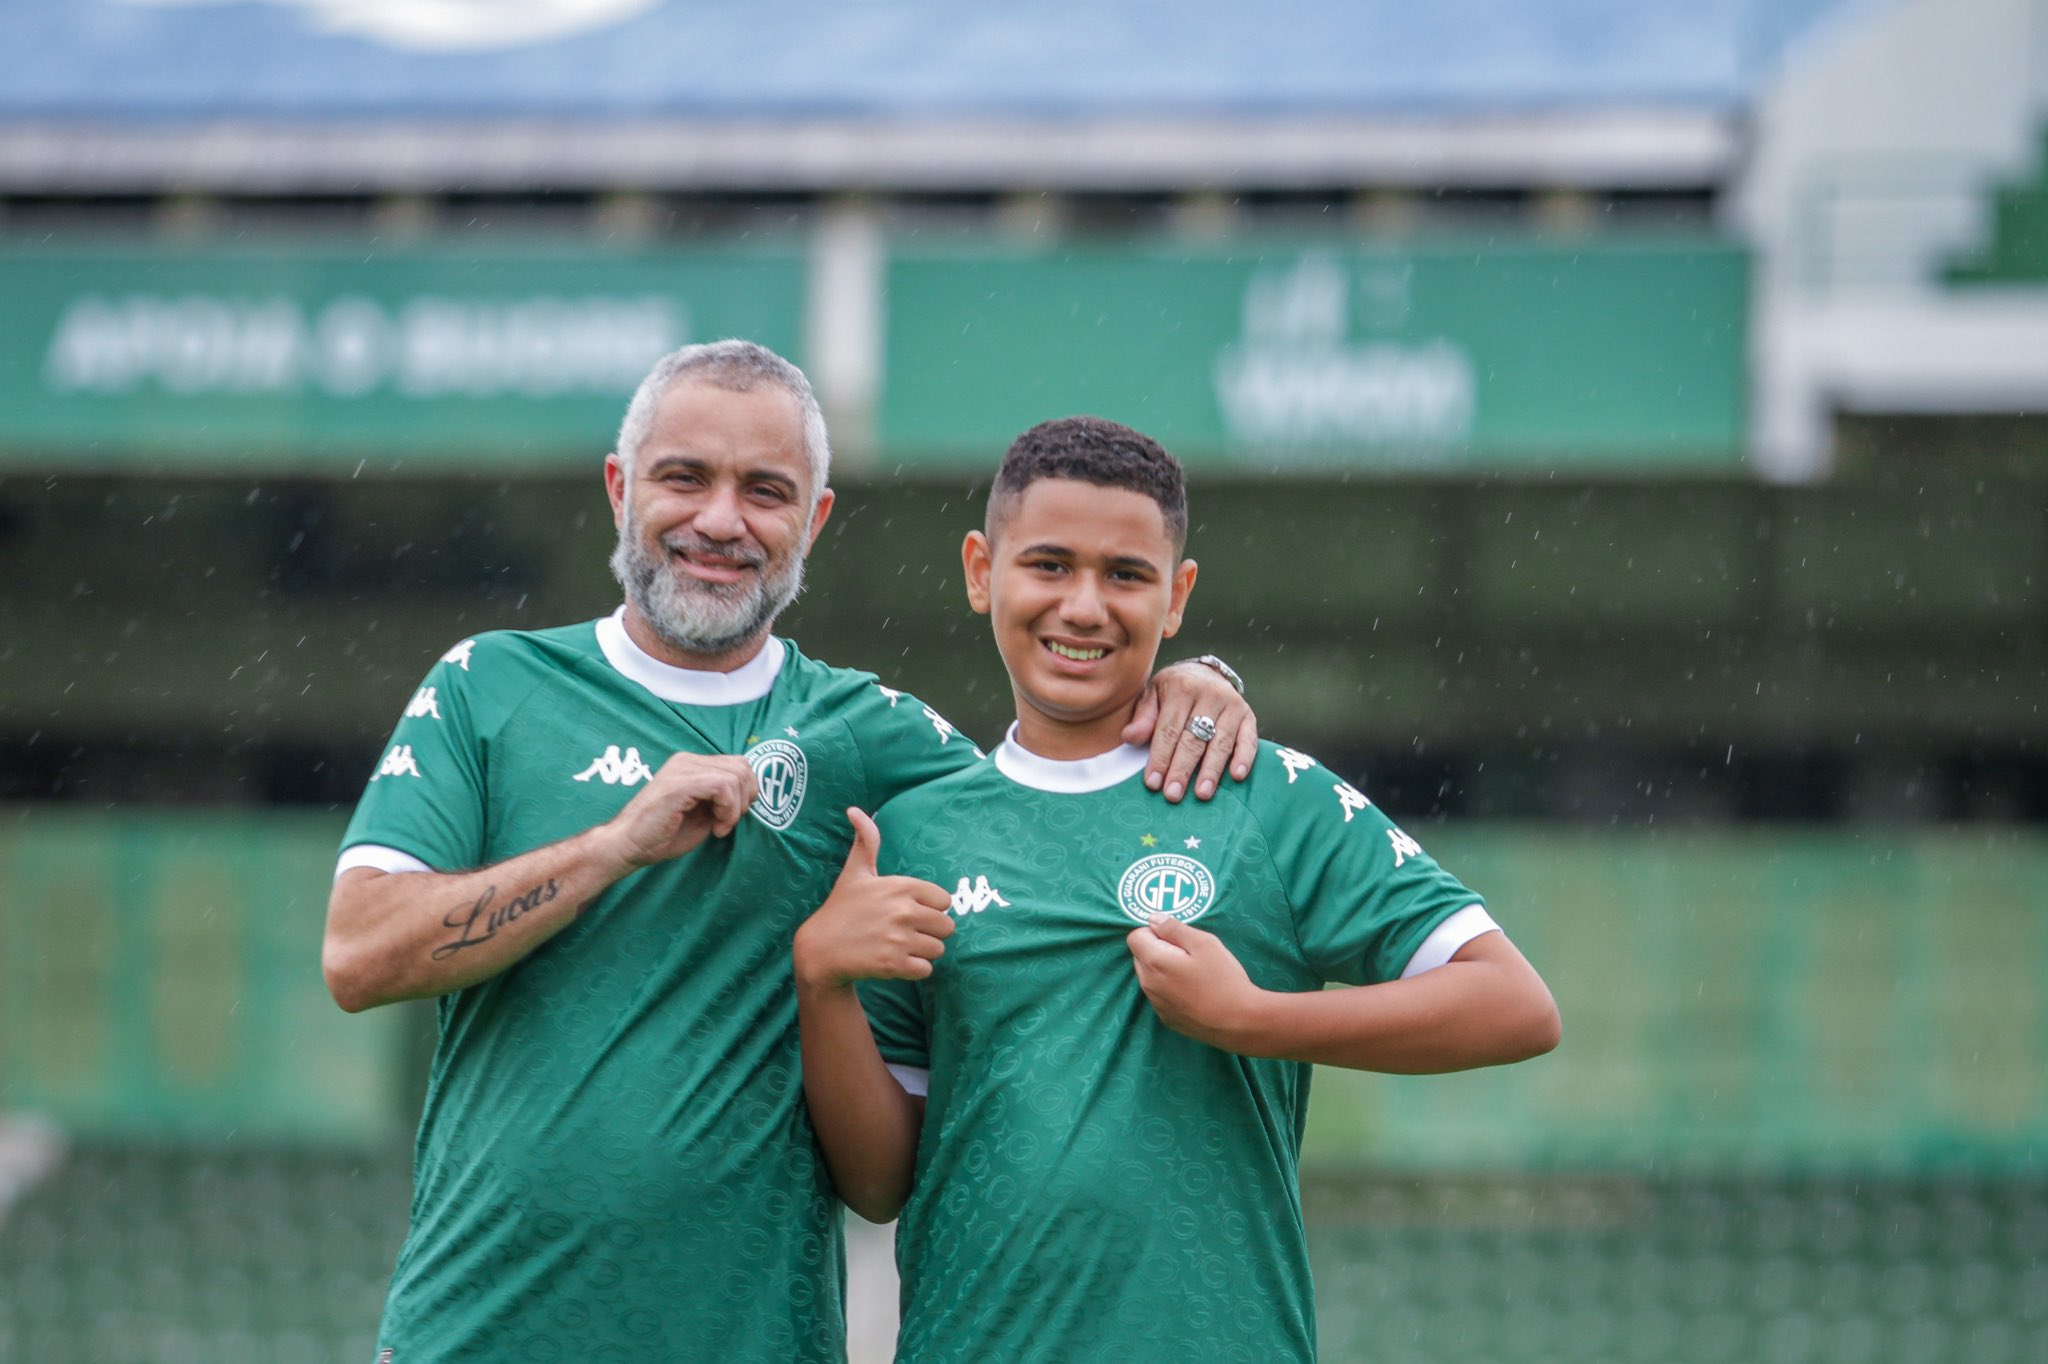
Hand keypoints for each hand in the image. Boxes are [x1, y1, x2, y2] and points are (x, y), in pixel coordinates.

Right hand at [600, 753, 758, 869]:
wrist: (629, 845)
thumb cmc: (663, 834)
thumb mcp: (703, 813)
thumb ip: (722, 798)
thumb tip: (750, 794)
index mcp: (692, 764)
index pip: (738, 763)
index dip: (746, 792)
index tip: (731, 818)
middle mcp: (687, 760)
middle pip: (742, 766)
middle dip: (745, 799)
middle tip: (727, 823)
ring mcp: (682, 769)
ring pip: (735, 775)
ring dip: (736, 807)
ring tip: (720, 826)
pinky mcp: (680, 783)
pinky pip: (723, 785)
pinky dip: (728, 809)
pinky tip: (716, 827)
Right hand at [794, 809, 955, 988]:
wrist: (819, 949)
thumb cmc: (841, 908)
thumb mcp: (854, 872)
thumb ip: (866, 841)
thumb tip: (855, 810)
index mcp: (900, 887)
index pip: (945, 900)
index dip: (929, 908)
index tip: (909, 911)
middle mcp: (903, 911)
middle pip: (947, 926)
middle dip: (929, 932)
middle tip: (905, 932)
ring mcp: (899, 939)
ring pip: (938, 949)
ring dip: (922, 952)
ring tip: (899, 947)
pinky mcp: (894, 965)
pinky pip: (926, 970)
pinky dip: (914, 970)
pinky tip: (895, 962)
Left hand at [1124, 661, 1256, 802]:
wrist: (1205, 673)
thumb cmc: (1174, 691)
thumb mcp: (1153, 695)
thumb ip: (1143, 717)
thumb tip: (1129, 737)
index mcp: (1181, 688)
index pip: (1169, 730)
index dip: (1160, 757)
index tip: (1153, 783)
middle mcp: (1209, 694)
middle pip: (1193, 739)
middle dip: (1182, 769)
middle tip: (1173, 794)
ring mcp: (1232, 705)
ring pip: (1220, 742)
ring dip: (1211, 770)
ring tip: (1201, 794)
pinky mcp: (1249, 716)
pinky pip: (1248, 739)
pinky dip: (1245, 758)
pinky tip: (1237, 776)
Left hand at [1126, 913, 1264, 1049]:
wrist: (1238, 1022)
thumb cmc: (1223, 978)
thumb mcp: (1203, 943)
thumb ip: (1174, 928)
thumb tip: (1152, 919)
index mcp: (1154, 961)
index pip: (1135, 937)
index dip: (1154, 932)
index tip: (1177, 938)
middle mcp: (1148, 984)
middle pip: (1140, 956)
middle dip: (1158, 949)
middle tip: (1189, 954)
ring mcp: (1156, 1004)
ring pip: (1149, 977)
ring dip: (1163, 970)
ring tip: (1193, 974)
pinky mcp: (1166, 1018)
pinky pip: (1160, 995)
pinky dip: (1170, 989)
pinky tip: (1194, 992)